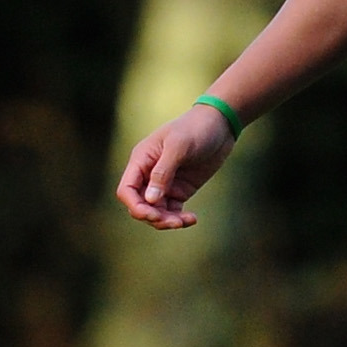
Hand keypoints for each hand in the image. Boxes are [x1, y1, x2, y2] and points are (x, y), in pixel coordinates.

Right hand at [113, 107, 236, 228]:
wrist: (220, 125)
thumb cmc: (196, 128)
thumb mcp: (179, 146)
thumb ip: (163, 172)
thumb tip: (150, 199)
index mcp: (141, 160)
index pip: (127, 190)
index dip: (135, 206)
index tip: (153, 214)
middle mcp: (149, 174)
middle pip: (140, 205)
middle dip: (153, 217)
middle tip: (174, 222)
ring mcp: (164, 184)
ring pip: (156, 212)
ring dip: (167, 221)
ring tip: (186, 221)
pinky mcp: (179, 190)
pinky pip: (172, 211)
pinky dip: (179, 218)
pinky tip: (192, 219)